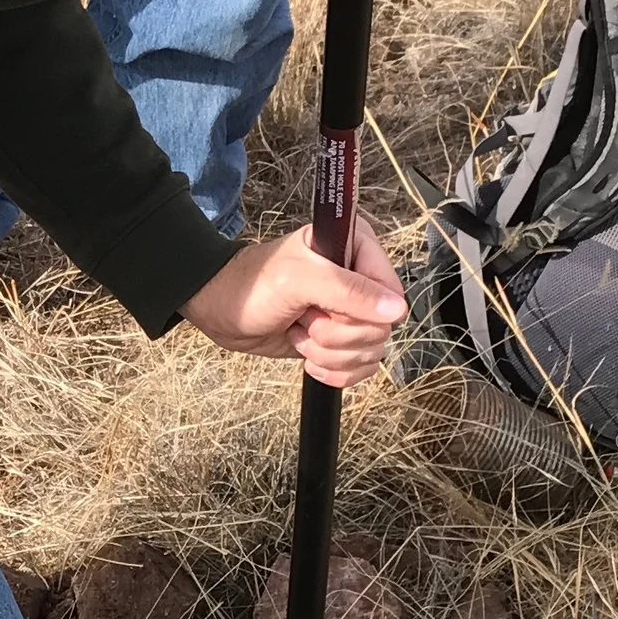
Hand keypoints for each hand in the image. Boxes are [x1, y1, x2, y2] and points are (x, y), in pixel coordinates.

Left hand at [181, 216, 405, 388]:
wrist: (222, 311)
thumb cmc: (253, 285)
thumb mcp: (298, 280)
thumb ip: (348, 291)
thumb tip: (395, 310)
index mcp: (357, 248)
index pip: (391, 292)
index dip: (363, 312)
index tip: (327, 308)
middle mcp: (359, 278)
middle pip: (380, 328)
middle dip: (337, 334)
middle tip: (305, 318)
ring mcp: (350, 312)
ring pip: (370, 351)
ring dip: (330, 353)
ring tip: (300, 332)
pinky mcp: (340, 340)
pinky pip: (361, 367)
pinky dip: (334, 370)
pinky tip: (308, 357)